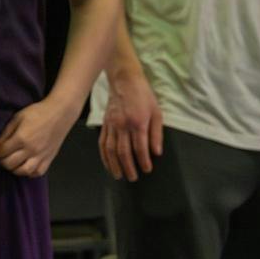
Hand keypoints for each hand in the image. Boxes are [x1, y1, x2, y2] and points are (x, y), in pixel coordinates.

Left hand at [0, 94, 80, 177]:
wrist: (59, 114)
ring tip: (13, 163)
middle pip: (10, 164)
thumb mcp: (17, 118)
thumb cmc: (37, 113)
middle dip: (2, 161)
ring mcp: (41, 156)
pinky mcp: (49, 158)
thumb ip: (5, 133)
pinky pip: (38, 172)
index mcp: (21, 138)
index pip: (2, 152)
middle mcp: (31, 149)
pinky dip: (30, 173)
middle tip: (2, 157)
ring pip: (24, 171)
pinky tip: (26, 166)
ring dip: (14, 170)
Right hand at [99, 66, 162, 181]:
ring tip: (118, 175)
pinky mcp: (105, 124)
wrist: (124, 80)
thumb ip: (157, 134)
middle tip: (133, 178)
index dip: (144, 161)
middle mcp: (123, 126)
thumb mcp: (157, 112)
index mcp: (138, 123)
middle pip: (123, 152)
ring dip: (114, 165)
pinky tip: (107, 163)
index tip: (147, 170)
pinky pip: (102, 142)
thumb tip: (157, 152)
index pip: (140, 147)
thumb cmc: (143, 96)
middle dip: (128, 167)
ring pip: (110, 150)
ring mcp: (112, 125)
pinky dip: (104, 155)